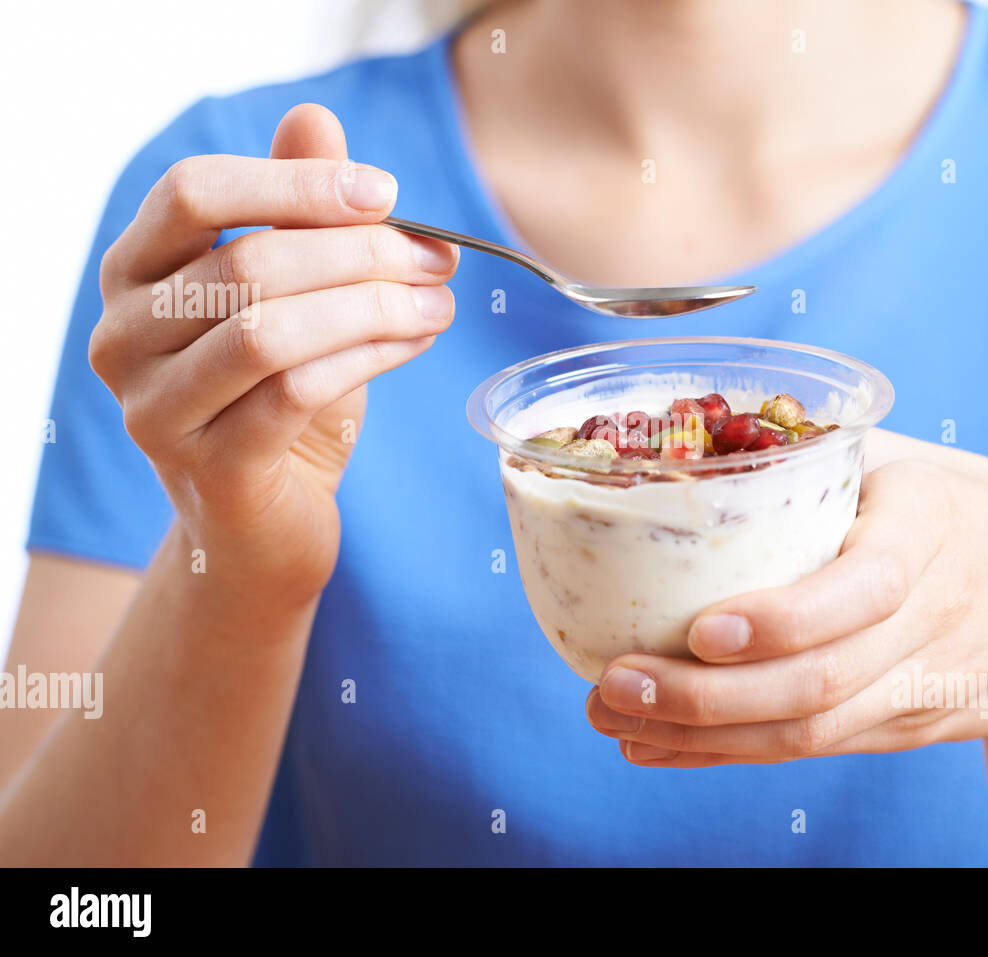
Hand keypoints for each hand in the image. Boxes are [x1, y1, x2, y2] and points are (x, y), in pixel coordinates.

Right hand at [90, 104, 456, 603]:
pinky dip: (369, 358)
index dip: (295, 184)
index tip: (386, 192)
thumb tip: (315, 117)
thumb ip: (291, 210)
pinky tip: (415, 343)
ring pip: (272, 330)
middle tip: (438, 258)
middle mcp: (122, 337)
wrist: (262, 524)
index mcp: (133, 274)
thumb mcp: (290, 297)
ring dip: (375, 307)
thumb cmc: (277, 398)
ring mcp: (154, 408)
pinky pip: (297, 393)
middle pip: (247, 263)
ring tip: (439, 304)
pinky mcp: (208, 468)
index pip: (192, 192)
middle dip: (362, 253)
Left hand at [586, 429, 987, 765]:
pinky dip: (726, 753)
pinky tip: (655, 746)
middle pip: (821, 681)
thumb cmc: (960, 510)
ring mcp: (921, 686)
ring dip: (699, 735)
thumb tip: (690, 419)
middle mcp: (933, 618)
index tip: (703, 628)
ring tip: (612, 719)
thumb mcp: (910, 460)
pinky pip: (809, 751)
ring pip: (808, 732)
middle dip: (707, 696)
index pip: (866, 589)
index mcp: (935, 530)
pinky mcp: (902, 728)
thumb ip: (820, 448)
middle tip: (614, 684)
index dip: (784, 620)